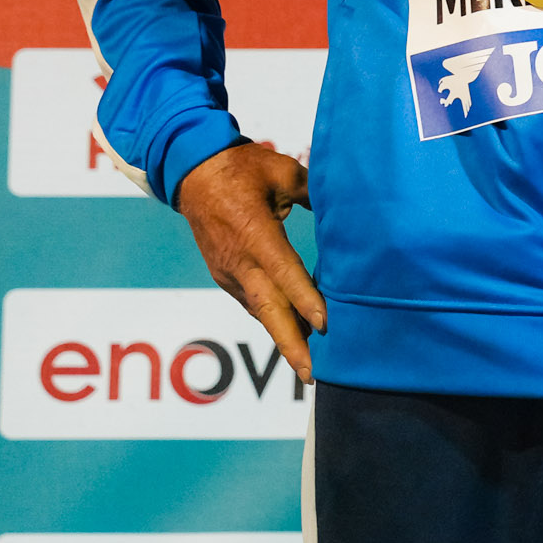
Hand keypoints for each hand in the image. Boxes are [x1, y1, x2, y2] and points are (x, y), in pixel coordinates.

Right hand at [174, 139, 321, 385]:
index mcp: (254, 233)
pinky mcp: (226, 277)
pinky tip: (295, 333)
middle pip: (267, 309)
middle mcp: (239, 261)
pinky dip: (273, 320)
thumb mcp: (282, 171)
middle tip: (311, 374)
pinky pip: (253, 303)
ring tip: (310, 365)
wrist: (193, 172)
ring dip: (284, 337)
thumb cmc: (242, 168)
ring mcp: (229, 273)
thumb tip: (349, 206)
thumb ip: (315, 191)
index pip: (284, 271)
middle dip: (290, 344)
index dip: (304, 299)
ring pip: (260, 311)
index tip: (324, 325)